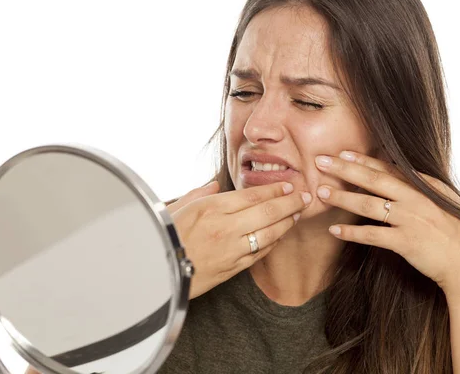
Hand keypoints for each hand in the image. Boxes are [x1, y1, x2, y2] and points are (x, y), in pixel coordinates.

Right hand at [170, 181, 310, 298]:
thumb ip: (198, 194)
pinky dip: (273, 243)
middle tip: (305, 197)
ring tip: (296, 215)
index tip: (289, 186)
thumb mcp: (174, 208)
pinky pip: (259, 253)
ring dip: (287, 223)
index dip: (276, 190)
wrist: (154, 275)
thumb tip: (214, 184)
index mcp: (211, 208)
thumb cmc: (161, 237)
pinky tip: (279, 235)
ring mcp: (230, 250)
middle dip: (290, 204)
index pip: (253, 195)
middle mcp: (224, 227)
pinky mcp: (232, 268)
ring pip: (269, 233)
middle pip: (267, 212)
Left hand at [314, 150, 459, 297]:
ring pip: (368, 204)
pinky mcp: (406, 242)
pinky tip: (334, 230)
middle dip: (344, 168)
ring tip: (321, 193)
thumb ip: (422, 189)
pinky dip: (351, 232)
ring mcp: (410, 219)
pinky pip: (372, 235)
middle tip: (319, 161)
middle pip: (373, 179)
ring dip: (342, 197)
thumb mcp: (444, 202)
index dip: (363, 159)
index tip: (341, 152)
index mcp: (424, 186)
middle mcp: (415, 198)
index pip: (388, 168)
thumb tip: (402, 176)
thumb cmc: (459, 232)